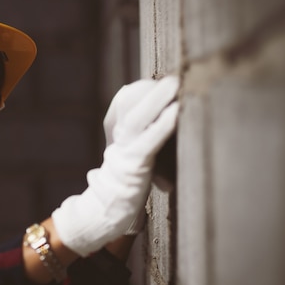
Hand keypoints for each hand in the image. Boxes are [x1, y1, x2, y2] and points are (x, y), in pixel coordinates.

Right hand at [51, 76, 179, 255]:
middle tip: (173, 76)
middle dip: (151, 90)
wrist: (109, 208)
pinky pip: (149, 141)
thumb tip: (171, 109)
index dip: (144, 89)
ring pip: (137, 120)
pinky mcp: (133, 165)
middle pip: (131, 105)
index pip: (127, 101)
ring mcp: (123, 150)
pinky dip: (162, 126)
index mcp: (118, 130)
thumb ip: (148, 131)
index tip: (162, 79)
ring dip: (156, 100)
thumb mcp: (137, 150)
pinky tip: (176, 112)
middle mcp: (118, 136)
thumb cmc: (131, 178)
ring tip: (175, 85)